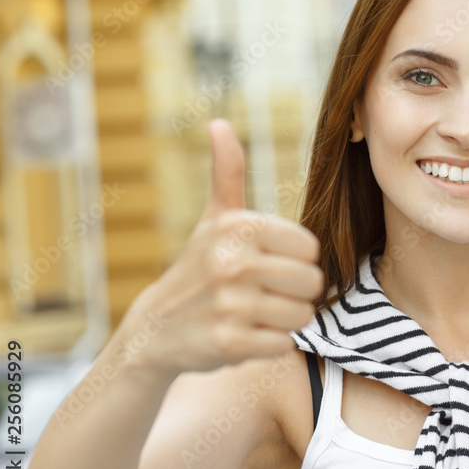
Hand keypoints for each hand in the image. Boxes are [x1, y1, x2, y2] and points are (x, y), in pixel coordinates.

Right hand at [124, 119, 323, 375]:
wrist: (156, 329)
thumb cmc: (199, 267)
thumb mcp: (214, 218)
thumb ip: (227, 173)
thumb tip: (218, 123)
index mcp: (238, 227)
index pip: (310, 249)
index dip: (297, 261)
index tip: (269, 264)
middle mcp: (232, 262)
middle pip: (312, 282)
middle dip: (295, 293)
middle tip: (265, 294)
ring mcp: (229, 305)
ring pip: (302, 316)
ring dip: (285, 321)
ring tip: (255, 315)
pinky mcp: (228, 344)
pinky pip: (283, 345)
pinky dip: (270, 345)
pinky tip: (245, 336)